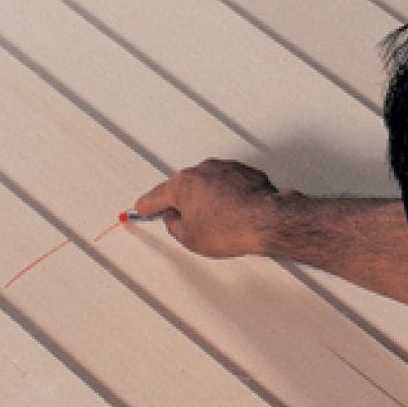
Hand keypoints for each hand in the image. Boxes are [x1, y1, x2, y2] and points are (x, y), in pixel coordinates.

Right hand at [130, 159, 281, 257]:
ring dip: (209, 200)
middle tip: (187, 223)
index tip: (140, 208)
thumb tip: (174, 219)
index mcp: (182, 185)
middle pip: (184, 188)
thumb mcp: (190, 238)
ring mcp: (225, 168)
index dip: (147, 206)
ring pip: (208, 185)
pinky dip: (228, 196)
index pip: (156, 197)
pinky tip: (234, 213)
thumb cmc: (230, 228)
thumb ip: (174, 225)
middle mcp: (201, 170)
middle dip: (184, 204)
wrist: (266, 220)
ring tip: (219, 222)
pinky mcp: (245, 172)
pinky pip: (229, 184)